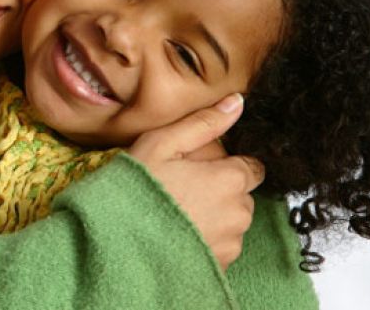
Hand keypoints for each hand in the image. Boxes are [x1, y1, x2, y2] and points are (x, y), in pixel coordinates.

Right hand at [127, 94, 263, 269]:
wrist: (117, 244)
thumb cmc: (137, 189)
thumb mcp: (162, 144)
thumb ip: (203, 123)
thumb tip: (237, 102)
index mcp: (230, 180)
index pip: (252, 167)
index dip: (227, 165)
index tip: (201, 168)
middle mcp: (238, 213)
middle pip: (241, 195)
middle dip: (220, 190)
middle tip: (181, 188)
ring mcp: (230, 244)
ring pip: (232, 222)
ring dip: (214, 217)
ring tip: (176, 214)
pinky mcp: (219, 267)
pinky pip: (221, 247)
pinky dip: (206, 241)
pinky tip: (177, 234)